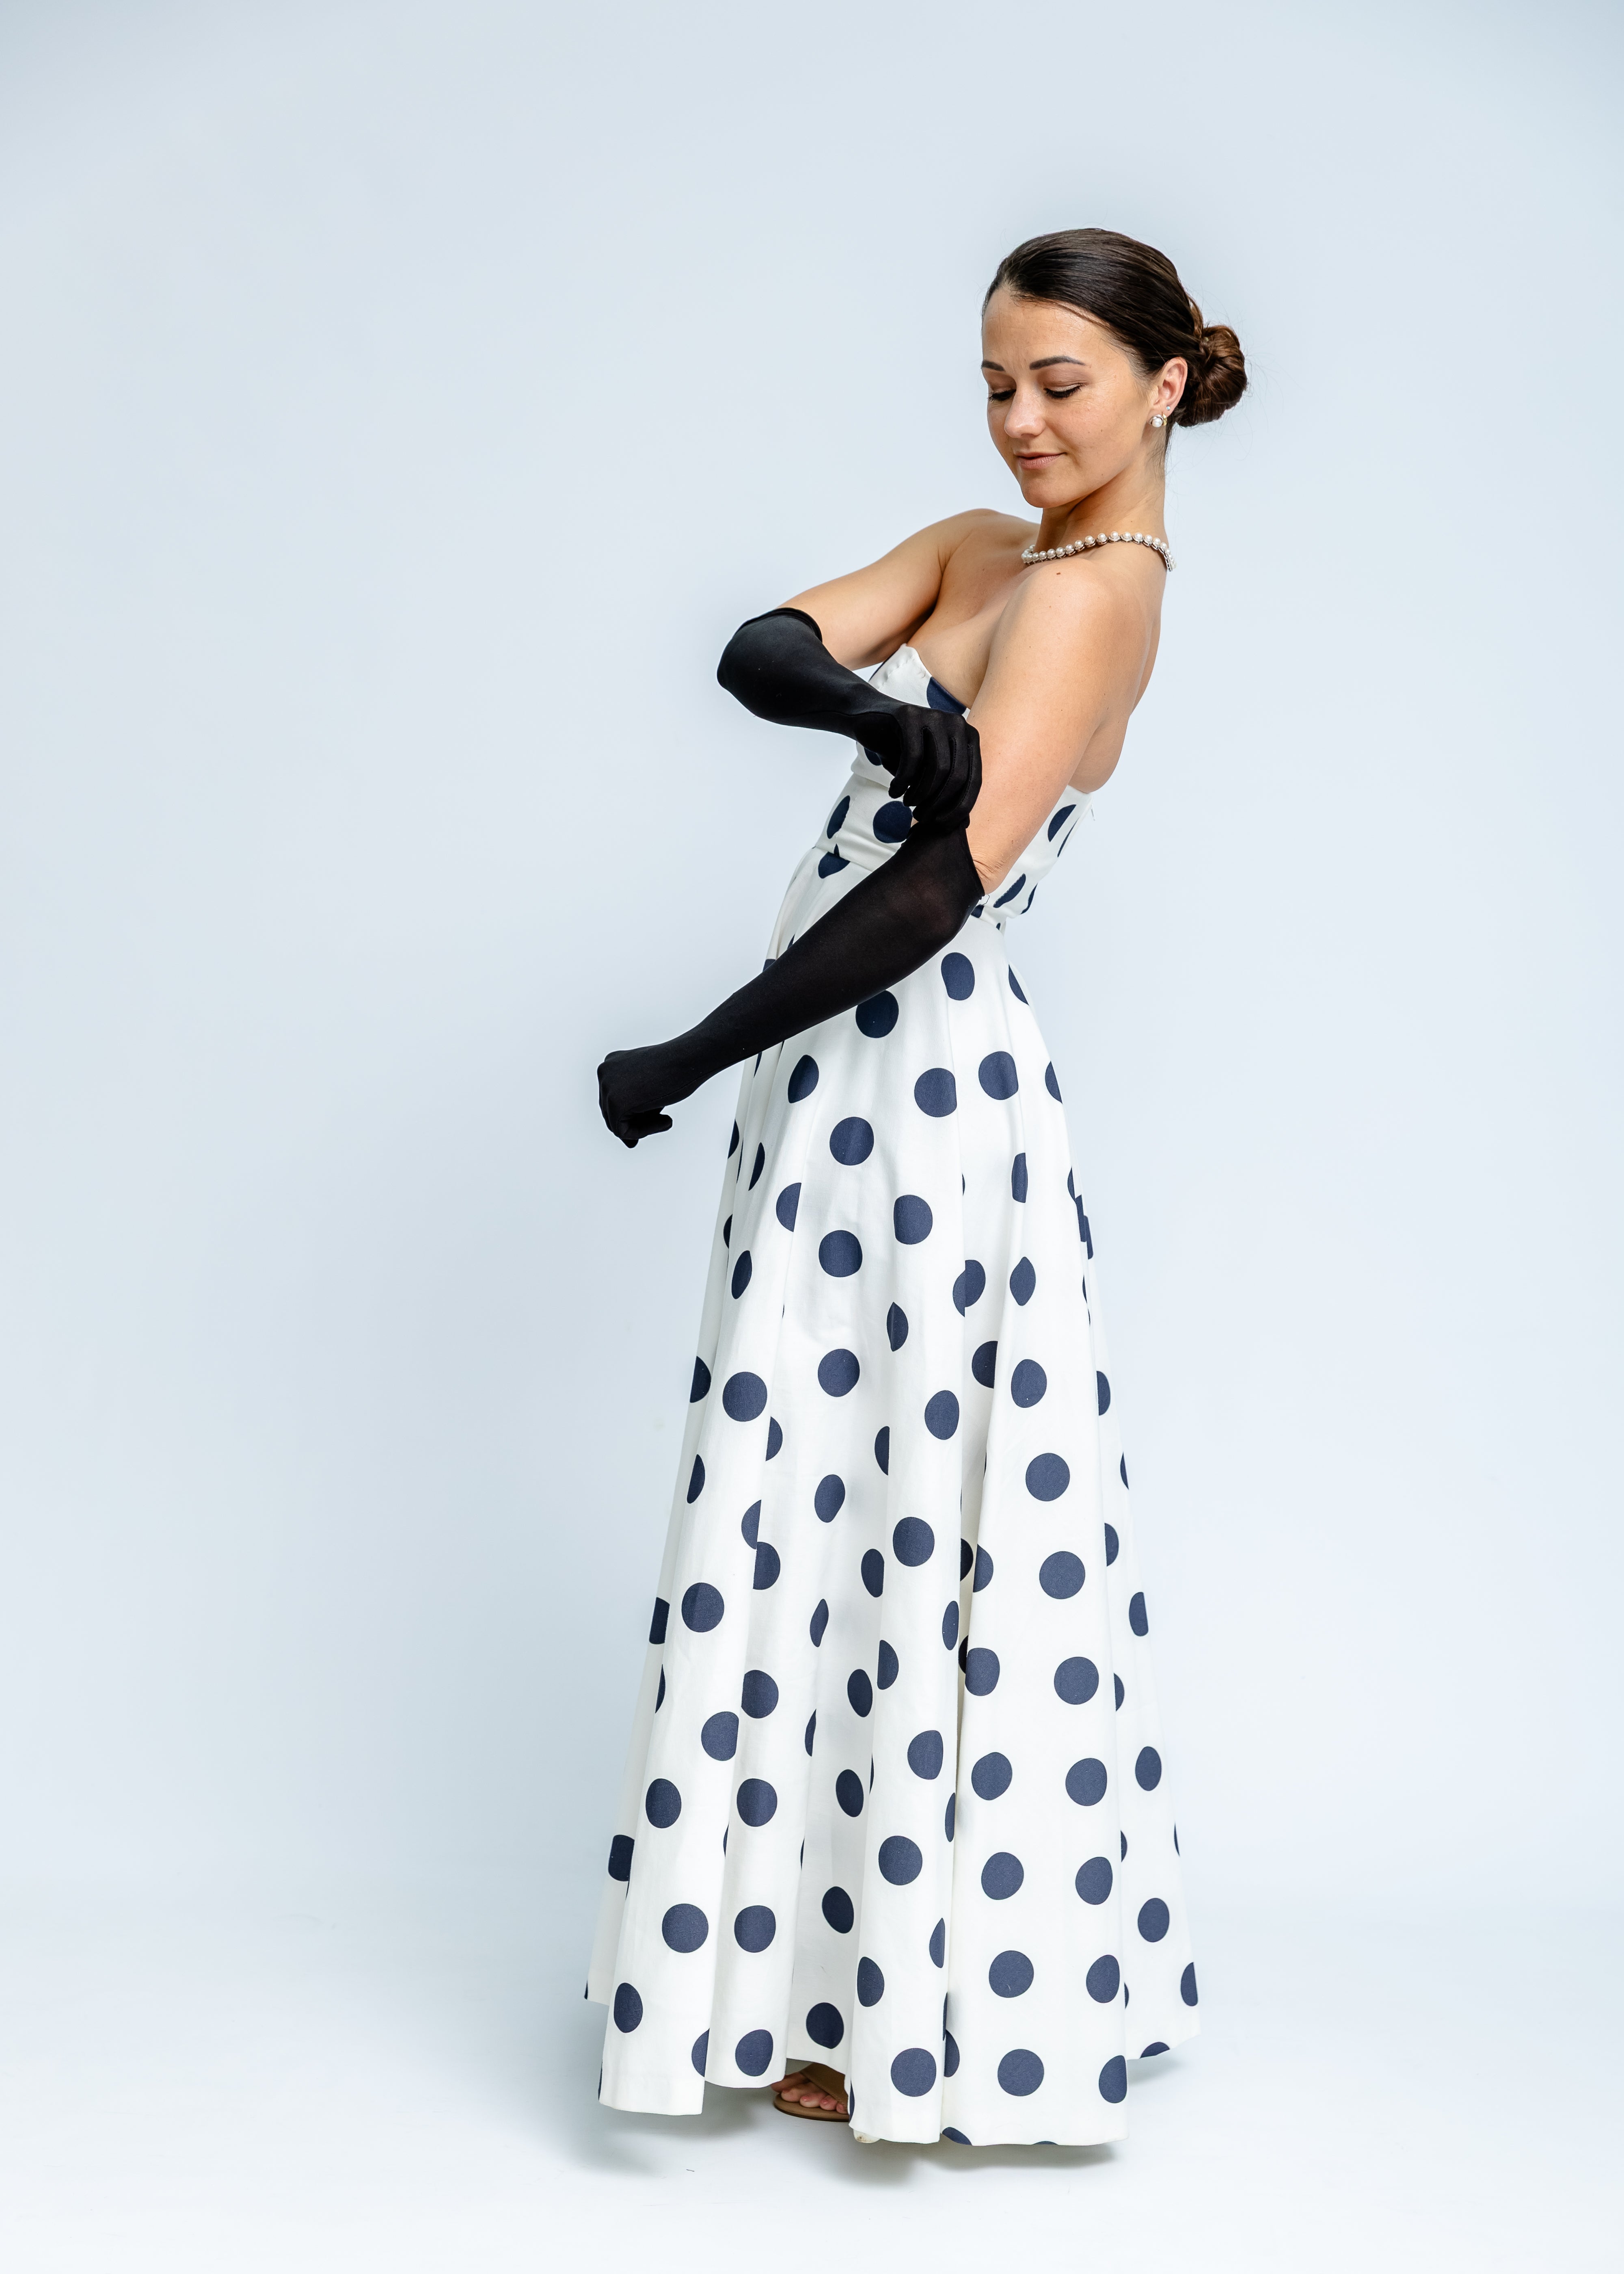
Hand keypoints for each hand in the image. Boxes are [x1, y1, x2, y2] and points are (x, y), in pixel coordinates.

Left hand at [598, 1042, 683, 1146]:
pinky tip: (667, 1120)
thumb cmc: (677, 1070)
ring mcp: (607, 1087)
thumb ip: (636, 1110)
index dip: (636, 1112)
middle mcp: (604, 1073)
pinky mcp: (616, 1103)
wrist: (689, 1057)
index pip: (613, 1101)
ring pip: (616, 1125)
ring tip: (666, 1119)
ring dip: (643, 1127)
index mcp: (611, 1065)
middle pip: (611, 1114)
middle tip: (664, 1117)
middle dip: (638, 1121)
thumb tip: (629, 1144)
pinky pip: (623, 1132)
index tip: (659, 1109)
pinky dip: (644, 1132)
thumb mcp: (651, 1088)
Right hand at [860, 704, 981, 832]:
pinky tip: (894, 791)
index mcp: (968, 737)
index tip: (942, 825)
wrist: (870, 719)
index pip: (973, 779)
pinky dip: (903, 781)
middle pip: (957, 776)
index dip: (960, 807)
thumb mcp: (928, 772)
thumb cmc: (903, 751)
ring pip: (938, 768)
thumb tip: (965, 824)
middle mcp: (958, 723)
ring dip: (921, 794)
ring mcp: (935, 716)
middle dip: (939, 803)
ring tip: (907, 803)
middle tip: (921, 816)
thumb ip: (947, 789)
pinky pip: (913, 758)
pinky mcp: (910, 715)